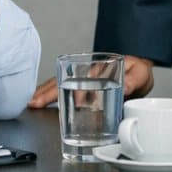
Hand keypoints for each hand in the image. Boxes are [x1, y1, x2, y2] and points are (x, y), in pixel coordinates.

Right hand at [28, 55, 154, 108]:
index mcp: (101, 68)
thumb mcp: (140, 73)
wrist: (136, 71)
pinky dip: (50, 95)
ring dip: (44, 93)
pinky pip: (63, 90)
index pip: (85, 78)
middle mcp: (87, 73)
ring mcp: (82, 79)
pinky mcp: (80, 87)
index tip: (74, 103)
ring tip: (31, 103)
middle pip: (65, 79)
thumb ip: (134, 79)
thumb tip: (127, 86)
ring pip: (59, 84)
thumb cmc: (136, 70)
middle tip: (35, 101)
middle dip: (48, 90)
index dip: (79, 91)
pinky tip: (41, 102)